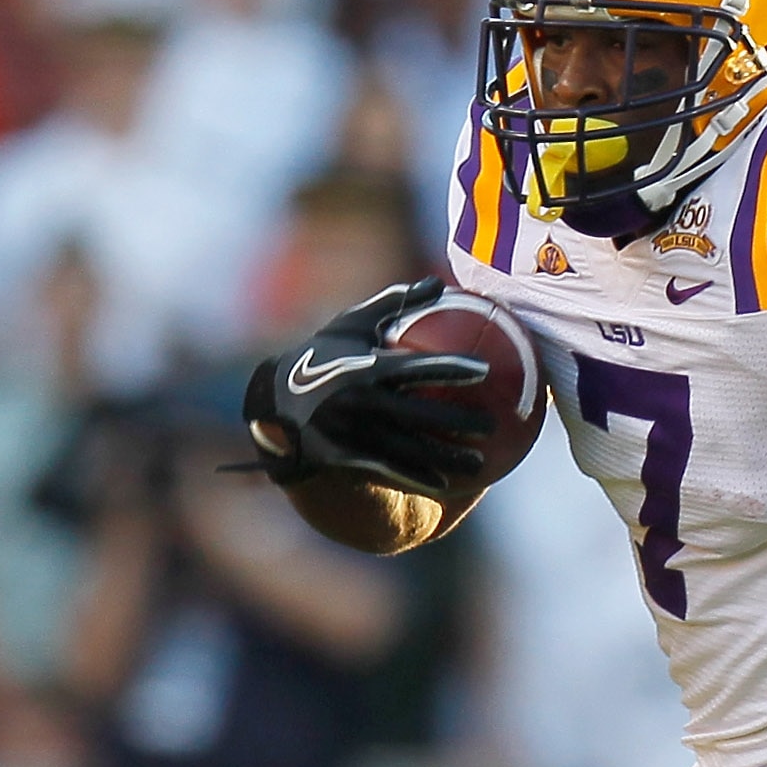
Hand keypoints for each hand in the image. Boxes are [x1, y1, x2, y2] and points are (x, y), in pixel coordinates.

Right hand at [240, 278, 493, 496]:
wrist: (273, 400)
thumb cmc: (324, 356)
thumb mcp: (351, 325)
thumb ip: (395, 304)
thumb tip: (439, 282)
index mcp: (365, 366)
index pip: (415, 367)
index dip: (450, 368)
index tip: (484, 371)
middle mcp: (359, 400)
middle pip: (418, 414)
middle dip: (457, 422)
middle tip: (492, 425)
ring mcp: (352, 431)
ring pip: (408, 449)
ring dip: (446, 460)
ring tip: (480, 465)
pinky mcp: (345, 456)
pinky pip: (388, 470)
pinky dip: (417, 477)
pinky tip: (446, 485)